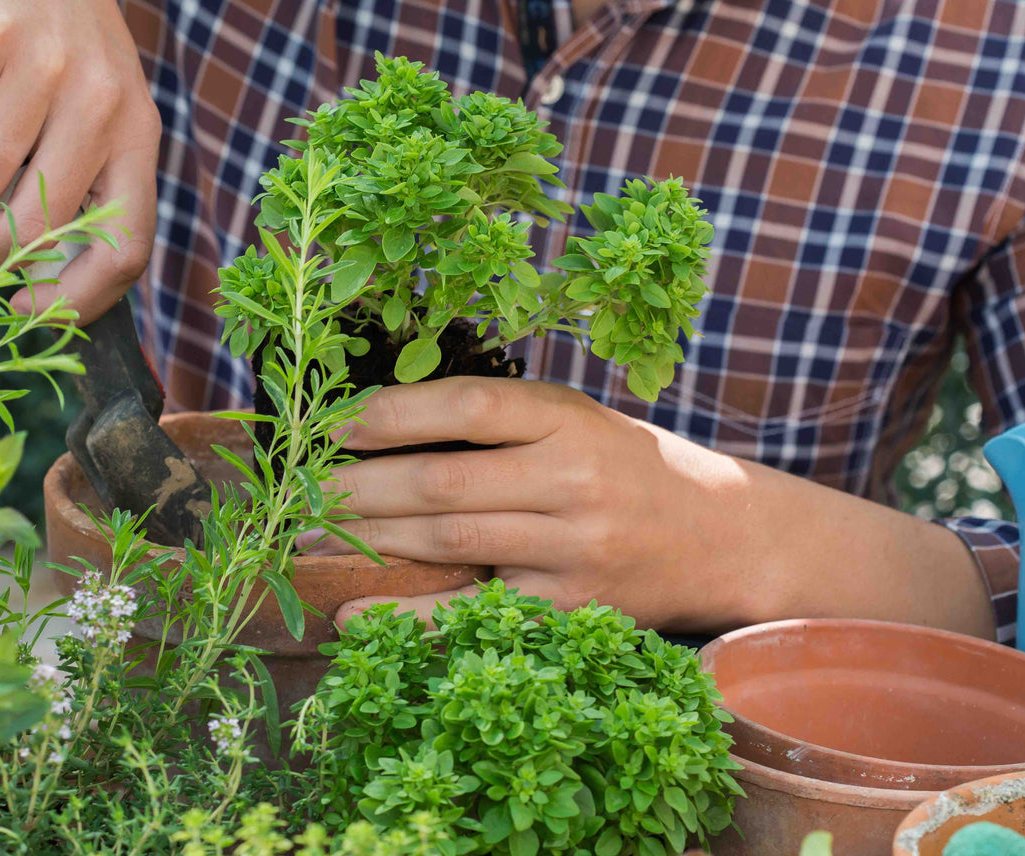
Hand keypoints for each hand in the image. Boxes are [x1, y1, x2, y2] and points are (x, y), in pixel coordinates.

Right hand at [0, 0, 157, 322]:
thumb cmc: (52, 45)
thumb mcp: (93, 109)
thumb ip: (79, 185)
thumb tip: (36, 287)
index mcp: (138, 133)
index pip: (126, 246)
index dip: (77, 300)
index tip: (27, 313)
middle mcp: (101, 102)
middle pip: (36, 229)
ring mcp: (43, 68)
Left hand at [307, 377, 764, 631]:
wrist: (727, 536)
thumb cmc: (631, 468)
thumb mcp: (579, 420)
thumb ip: (503, 420)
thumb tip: (384, 420)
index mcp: (571, 420)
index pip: (468, 408)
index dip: (390, 413)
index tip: (332, 422)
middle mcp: (573, 482)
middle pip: (441, 483)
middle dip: (355, 486)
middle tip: (298, 487)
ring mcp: (574, 551)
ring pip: (448, 544)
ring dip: (368, 540)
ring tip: (311, 533)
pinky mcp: (573, 611)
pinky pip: (474, 614)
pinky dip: (408, 617)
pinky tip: (353, 612)